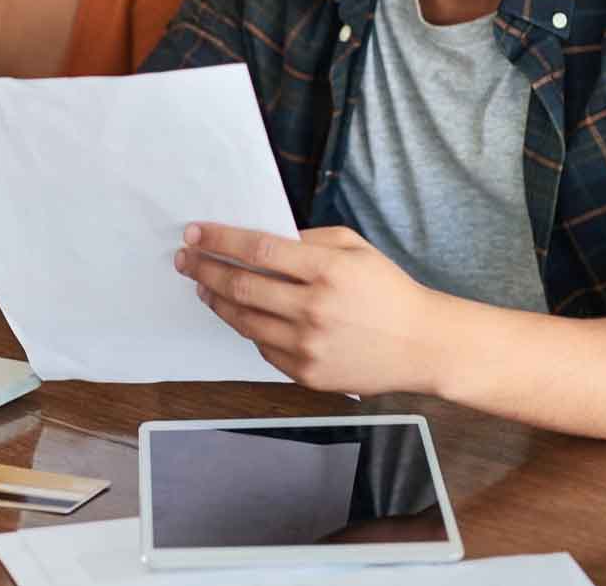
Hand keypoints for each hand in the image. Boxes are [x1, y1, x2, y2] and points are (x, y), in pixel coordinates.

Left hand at [173, 223, 457, 395]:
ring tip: (203, 286)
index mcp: (328, 270)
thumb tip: (260, 240)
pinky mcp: (306, 373)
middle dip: (204, 269)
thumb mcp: (355, 248)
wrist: (420, 346)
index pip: (258, 249)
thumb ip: (308, 239)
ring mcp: (308, 346)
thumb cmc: (388, 289)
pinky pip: (263, 347)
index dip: (220, 239)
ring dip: (216, 301)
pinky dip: (247, 328)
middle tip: (185, 259)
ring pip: (244, 320)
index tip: (194, 232)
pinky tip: (240, 314)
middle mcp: (314, 309)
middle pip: (241, 286)